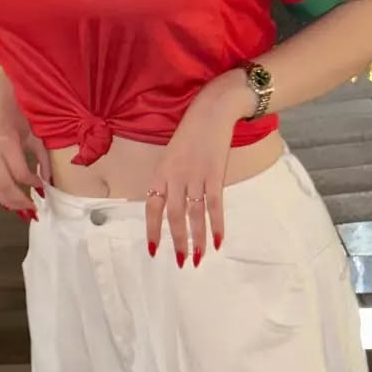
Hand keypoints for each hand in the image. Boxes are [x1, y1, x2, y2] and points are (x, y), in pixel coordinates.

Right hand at [0, 71, 50, 220]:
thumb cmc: (22, 112)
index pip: (19, 174)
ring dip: (6, 200)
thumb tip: (47, 183)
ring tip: (20, 208)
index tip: (42, 189)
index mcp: (6, 142)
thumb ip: (42, 159)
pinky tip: (6, 196)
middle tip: (32, 211)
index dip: (32, 185)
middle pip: (2, 185)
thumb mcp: (37, 134)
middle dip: (18, 201)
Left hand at [145, 74, 247, 267]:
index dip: (153, 230)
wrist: (213, 109)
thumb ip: (170, 177)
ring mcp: (195, 176)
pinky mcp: (215, 174)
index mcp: (162, 172)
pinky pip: (214, 205)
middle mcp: (175, 176)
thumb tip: (171, 202)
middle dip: (177, 242)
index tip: (154, 250)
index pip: (152, 206)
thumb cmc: (192, 131)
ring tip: (198, 259)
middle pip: (174, 216)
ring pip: (194, 215)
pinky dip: (217, 225)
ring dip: (196, 240)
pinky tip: (219, 241)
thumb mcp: (172, 153)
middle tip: (181, 262)